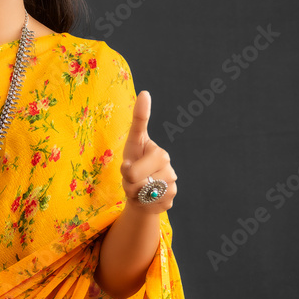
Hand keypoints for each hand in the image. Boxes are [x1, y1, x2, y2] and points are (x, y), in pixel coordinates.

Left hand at [120, 90, 177, 213]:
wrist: (143, 191)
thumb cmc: (135, 162)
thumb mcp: (132, 142)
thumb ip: (137, 125)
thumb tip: (145, 93)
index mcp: (159, 153)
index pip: (137, 163)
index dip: (129, 163)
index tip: (143, 120)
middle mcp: (169, 169)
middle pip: (133, 177)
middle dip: (126, 180)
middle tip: (130, 177)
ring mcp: (172, 186)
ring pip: (139, 194)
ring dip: (133, 193)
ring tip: (138, 187)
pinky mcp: (170, 201)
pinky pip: (146, 206)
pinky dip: (141, 203)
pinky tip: (146, 197)